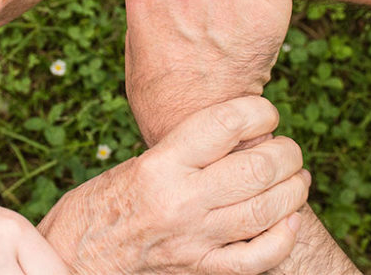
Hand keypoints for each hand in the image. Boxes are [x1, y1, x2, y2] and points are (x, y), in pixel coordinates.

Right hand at [39, 96, 308, 274]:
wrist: (74, 260)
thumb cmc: (98, 206)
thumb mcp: (136, 165)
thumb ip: (183, 153)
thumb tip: (237, 137)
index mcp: (159, 166)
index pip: (226, 124)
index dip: (259, 111)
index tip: (265, 112)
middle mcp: (180, 201)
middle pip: (258, 167)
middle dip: (287, 152)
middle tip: (288, 148)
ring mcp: (195, 241)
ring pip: (268, 210)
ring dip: (294, 189)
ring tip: (296, 177)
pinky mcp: (201, 270)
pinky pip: (260, 256)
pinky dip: (284, 236)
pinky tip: (288, 220)